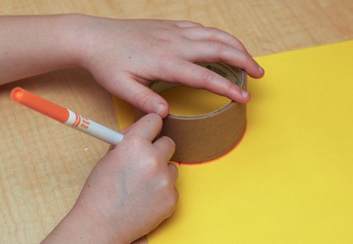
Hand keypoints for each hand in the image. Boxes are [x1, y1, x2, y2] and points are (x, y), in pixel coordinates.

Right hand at [43, 113, 177, 242]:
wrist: (101, 225)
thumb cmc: (99, 192)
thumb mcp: (108, 157)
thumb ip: (128, 142)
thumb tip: (141, 132)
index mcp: (134, 144)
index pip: (155, 120)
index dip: (151, 127)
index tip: (150, 132)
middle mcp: (153, 158)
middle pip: (169, 142)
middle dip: (158, 150)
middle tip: (146, 161)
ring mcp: (165, 180)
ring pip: (172, 167)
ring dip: (162, 172)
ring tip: (142, 186)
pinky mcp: (172, 198)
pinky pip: (173, 187)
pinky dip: (163, 191)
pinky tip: (146, 199)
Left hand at [73, 15, 264, 116]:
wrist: (93, 37)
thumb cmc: (106, 63)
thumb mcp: (121, 87)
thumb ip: (145, 101)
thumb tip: (166, 114)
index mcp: (165, 62)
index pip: (205, 76)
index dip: (228, 87)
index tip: (244, 97)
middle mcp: (175, 44)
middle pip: (219, 48)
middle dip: (244, 60)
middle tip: (259, 74)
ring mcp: (174, 32)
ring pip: (214, 34)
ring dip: (236, 45)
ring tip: (249, 58)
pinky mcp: (170, 26)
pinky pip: (201, 28)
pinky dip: (218, 35)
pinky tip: (222, 43)